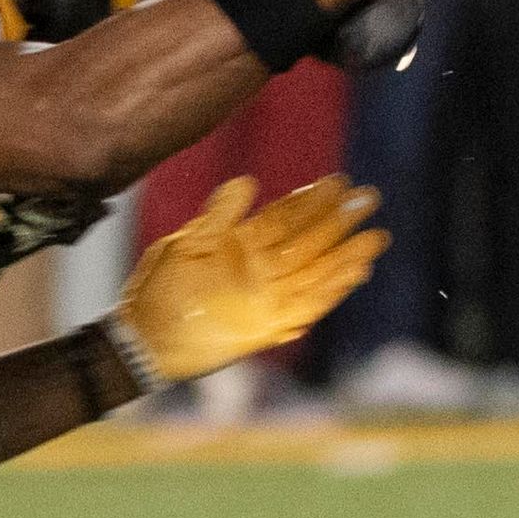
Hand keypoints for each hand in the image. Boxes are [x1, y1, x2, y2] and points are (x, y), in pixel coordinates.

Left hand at [107, 176, 383, 387]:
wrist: (144, 336)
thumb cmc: (160, 287)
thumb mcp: (186, 244)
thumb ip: (218, 217)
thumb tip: (247, 181)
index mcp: (242, 244)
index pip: (284, 217)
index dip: (310, 200)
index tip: (338, 181)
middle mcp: (261, 269)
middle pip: (308, 241)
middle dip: (338, 220)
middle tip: (368, 197)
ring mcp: (267, 297)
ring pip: (315, 272)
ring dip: (345, 256)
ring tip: (375, 238)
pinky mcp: (269, 326)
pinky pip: (307, 306)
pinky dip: (331, 291)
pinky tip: (354, 274)